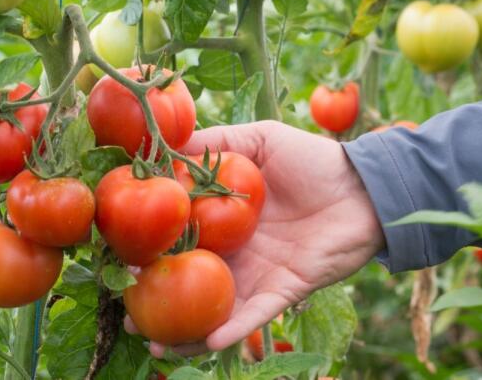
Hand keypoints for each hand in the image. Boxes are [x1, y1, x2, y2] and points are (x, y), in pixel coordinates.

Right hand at [124, 120, 385, 356]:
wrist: (365, 186)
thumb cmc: (314, 159)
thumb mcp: (260, 140)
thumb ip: (217, 143)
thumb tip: (167, 143)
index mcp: (225, 218)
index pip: (178, 235)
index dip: (149, 246)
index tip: (116, 253)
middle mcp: (237, 251)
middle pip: (188, 280)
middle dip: (156, 299)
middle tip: (126, 309)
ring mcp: (259, 274)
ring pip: (216, 309)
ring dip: (186, 329)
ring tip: (155, 341)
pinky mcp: (285, 290)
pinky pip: (255, 316)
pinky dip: (233, 331)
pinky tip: (206, 342)